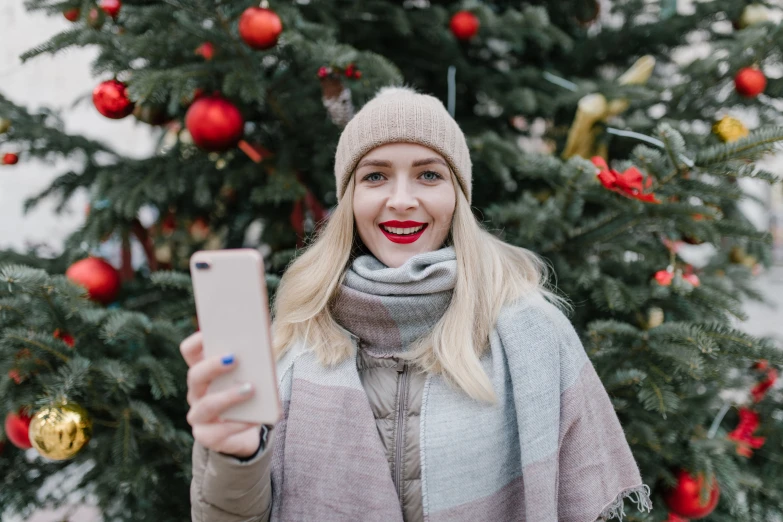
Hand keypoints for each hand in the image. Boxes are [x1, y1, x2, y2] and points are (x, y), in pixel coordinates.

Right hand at [180, 331, 262, 457]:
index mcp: (204, 373)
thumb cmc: (249, 399)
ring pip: (206, 405)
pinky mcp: (208, 437)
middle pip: (195, 376)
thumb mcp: (252, 377)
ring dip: (228, 396)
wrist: (246, 434)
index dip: (196, 342)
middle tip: (233, 358)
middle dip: (213, 366)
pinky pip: (220, 431)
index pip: (190, 353)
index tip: (208, 331)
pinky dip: (240, 423)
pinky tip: (256, 418)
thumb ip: (254, 362)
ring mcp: (199, 417)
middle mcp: (196, 393)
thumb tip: (266, 343)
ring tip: (250, 389)